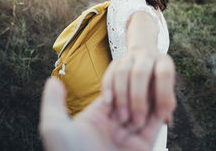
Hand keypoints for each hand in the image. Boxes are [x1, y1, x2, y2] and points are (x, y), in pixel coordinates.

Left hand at [39, 77, 163, 150]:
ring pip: (144, 108)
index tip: (126, 70)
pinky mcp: (143, 145)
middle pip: (130, 97)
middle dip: (137, 90)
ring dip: (149, 98)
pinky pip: (155, 123)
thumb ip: (53, 103)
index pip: (113, 92)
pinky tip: (162, 100)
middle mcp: (113, 126)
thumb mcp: (56, 128)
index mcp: (95, 119)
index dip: (121, 82)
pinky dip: (161, 110)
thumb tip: (53, 81)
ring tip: (153, 86)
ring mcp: (129, 135)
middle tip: (141, 83)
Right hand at [101, 47, 175, 131]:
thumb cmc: (157, 83)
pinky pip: (109, 74)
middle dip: (138, 99)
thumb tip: (164, 117)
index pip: (164, 73)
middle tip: (138, 121)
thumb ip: (166, 103)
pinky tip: (109, 103)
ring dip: (122, 97)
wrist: (142, 60)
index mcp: (163, 62)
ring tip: (123, 117)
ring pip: (122, 73)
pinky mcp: (115, 61)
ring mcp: (129, 58)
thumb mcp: (166, 90)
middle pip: (140, 73)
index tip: (159, 115)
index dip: (163, 94)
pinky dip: (108, 89)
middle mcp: (146, 57)